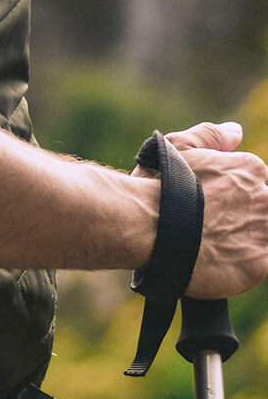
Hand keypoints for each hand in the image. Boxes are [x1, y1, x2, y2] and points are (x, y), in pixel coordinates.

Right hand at [150, 122, 267, 298]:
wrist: (142, 226)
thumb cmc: (154, 186)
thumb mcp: (176, 147)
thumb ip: (210, 136)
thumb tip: (235, 132)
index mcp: (249, 170)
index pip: (253, 185)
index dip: (229, 198)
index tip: (208, 207)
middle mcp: (264, 197)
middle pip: (260, 210)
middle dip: (238, 219)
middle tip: (205, 229)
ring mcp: (263, 231)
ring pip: (261, 237)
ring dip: (240, 242)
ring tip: (208, 249)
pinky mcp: (258, 265)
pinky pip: (259, 266)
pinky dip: (240, 266)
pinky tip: (214, 264)